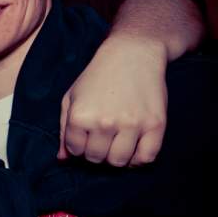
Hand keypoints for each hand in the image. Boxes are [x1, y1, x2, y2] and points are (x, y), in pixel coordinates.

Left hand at [58, 33, 167, 165]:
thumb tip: (62, 160)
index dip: (79, 145)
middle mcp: (105, 122)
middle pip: (96, 159)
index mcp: (80, 116)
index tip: (86, 135)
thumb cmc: (97, 77)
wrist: (133, 54)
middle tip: (102, 139)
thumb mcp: (71, 98)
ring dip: (116, 157)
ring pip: (119, 162)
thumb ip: (64, 130)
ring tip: (116, 143)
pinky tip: (133, 149)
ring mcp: (132, 124)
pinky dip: (138, 160)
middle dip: (96, 152)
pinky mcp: (155, 125)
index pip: (75, 151)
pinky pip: (146, 158)